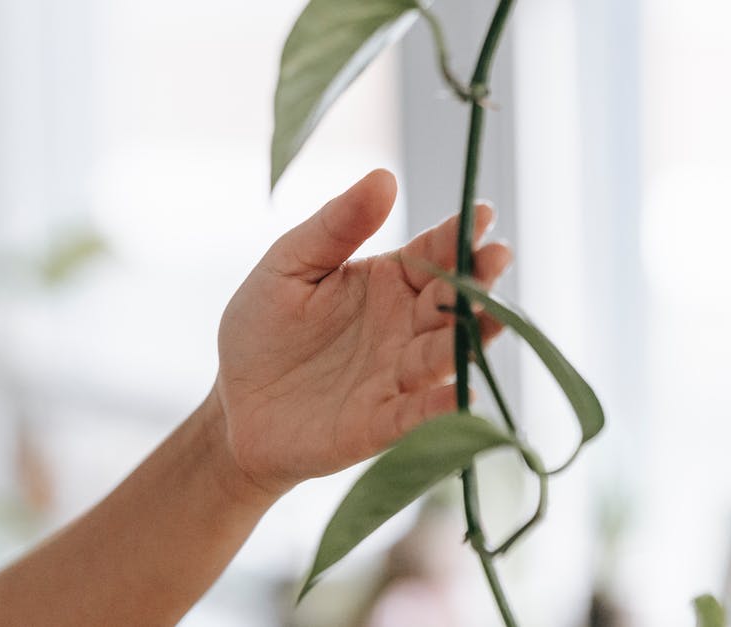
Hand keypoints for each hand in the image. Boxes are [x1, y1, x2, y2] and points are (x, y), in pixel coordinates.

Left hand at [214, 169, 510, 495]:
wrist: (232, 406)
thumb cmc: (262, 329)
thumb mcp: (289, 265)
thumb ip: (335, 226)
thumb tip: (384, 177)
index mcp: (388, 282)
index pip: (434, 252)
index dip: (459, 234)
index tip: (481, 214)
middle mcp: (405, 327)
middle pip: (452, 301)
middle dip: (479, 280)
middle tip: (498, 257)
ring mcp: (397, 376)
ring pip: (445, 354)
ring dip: (471, 337)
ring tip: (492, 316)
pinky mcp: (381, 423)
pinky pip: (418, 414)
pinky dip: (443, 406)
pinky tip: (465, 392)